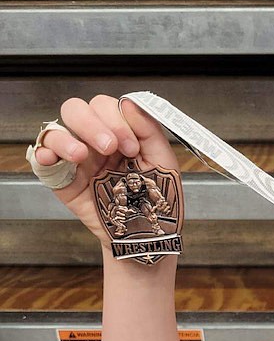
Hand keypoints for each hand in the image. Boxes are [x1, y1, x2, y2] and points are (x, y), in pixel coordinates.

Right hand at [29, 95, 177, 244]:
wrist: (148, 237)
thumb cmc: (157, 201)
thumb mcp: (163, 163)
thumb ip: (150, 131)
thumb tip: (129, 104)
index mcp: (118, 134)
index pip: (105, 106)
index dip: (116, 119)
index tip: (132, 147)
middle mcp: (94, 142)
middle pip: (77, 110)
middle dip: (92, 123)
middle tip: (110, 147)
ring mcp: (76, 161)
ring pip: (56, 131)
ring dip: (66, 138)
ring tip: (82, 155)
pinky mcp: (63, 181)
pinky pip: (42, 160)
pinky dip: (43, 153)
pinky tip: (52, 158)